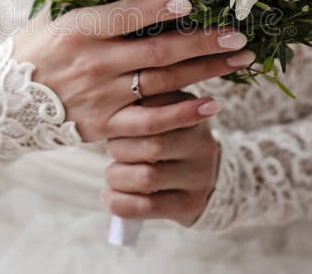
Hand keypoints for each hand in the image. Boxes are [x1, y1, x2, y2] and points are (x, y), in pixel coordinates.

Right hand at [13, 0, 254, 141]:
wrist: (2, 106)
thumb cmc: (31, 53)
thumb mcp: (50, 18)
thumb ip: (90, 5)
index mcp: (78, 30)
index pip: (127, 15)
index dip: (161, 8)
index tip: (192, 2)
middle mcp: (94, 64)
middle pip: (159, 51)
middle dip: (204, 41)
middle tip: (239, 34)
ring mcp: (102, 97)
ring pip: (164, 82)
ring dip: (206, 71)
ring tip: (239, 60)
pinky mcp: (105, 125)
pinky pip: (151, 122)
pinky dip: (182, 114)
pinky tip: (212, 105)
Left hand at [101, 92, 220, 226]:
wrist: (202, 178)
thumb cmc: (168, 139)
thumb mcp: (164, 115)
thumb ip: (144, 106)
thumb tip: (112, 104)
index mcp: (192, 114)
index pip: (155, 110)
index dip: (127, 118)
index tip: (116, 122)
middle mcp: (202, 144)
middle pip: (152, 145)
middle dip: (119, 149)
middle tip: (113, 150)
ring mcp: (200, 177)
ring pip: (147, 178)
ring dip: (117, 177)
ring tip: (112, 175)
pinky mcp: (190, 204)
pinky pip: (147, 206)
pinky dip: (120, 203)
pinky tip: (109, 196)